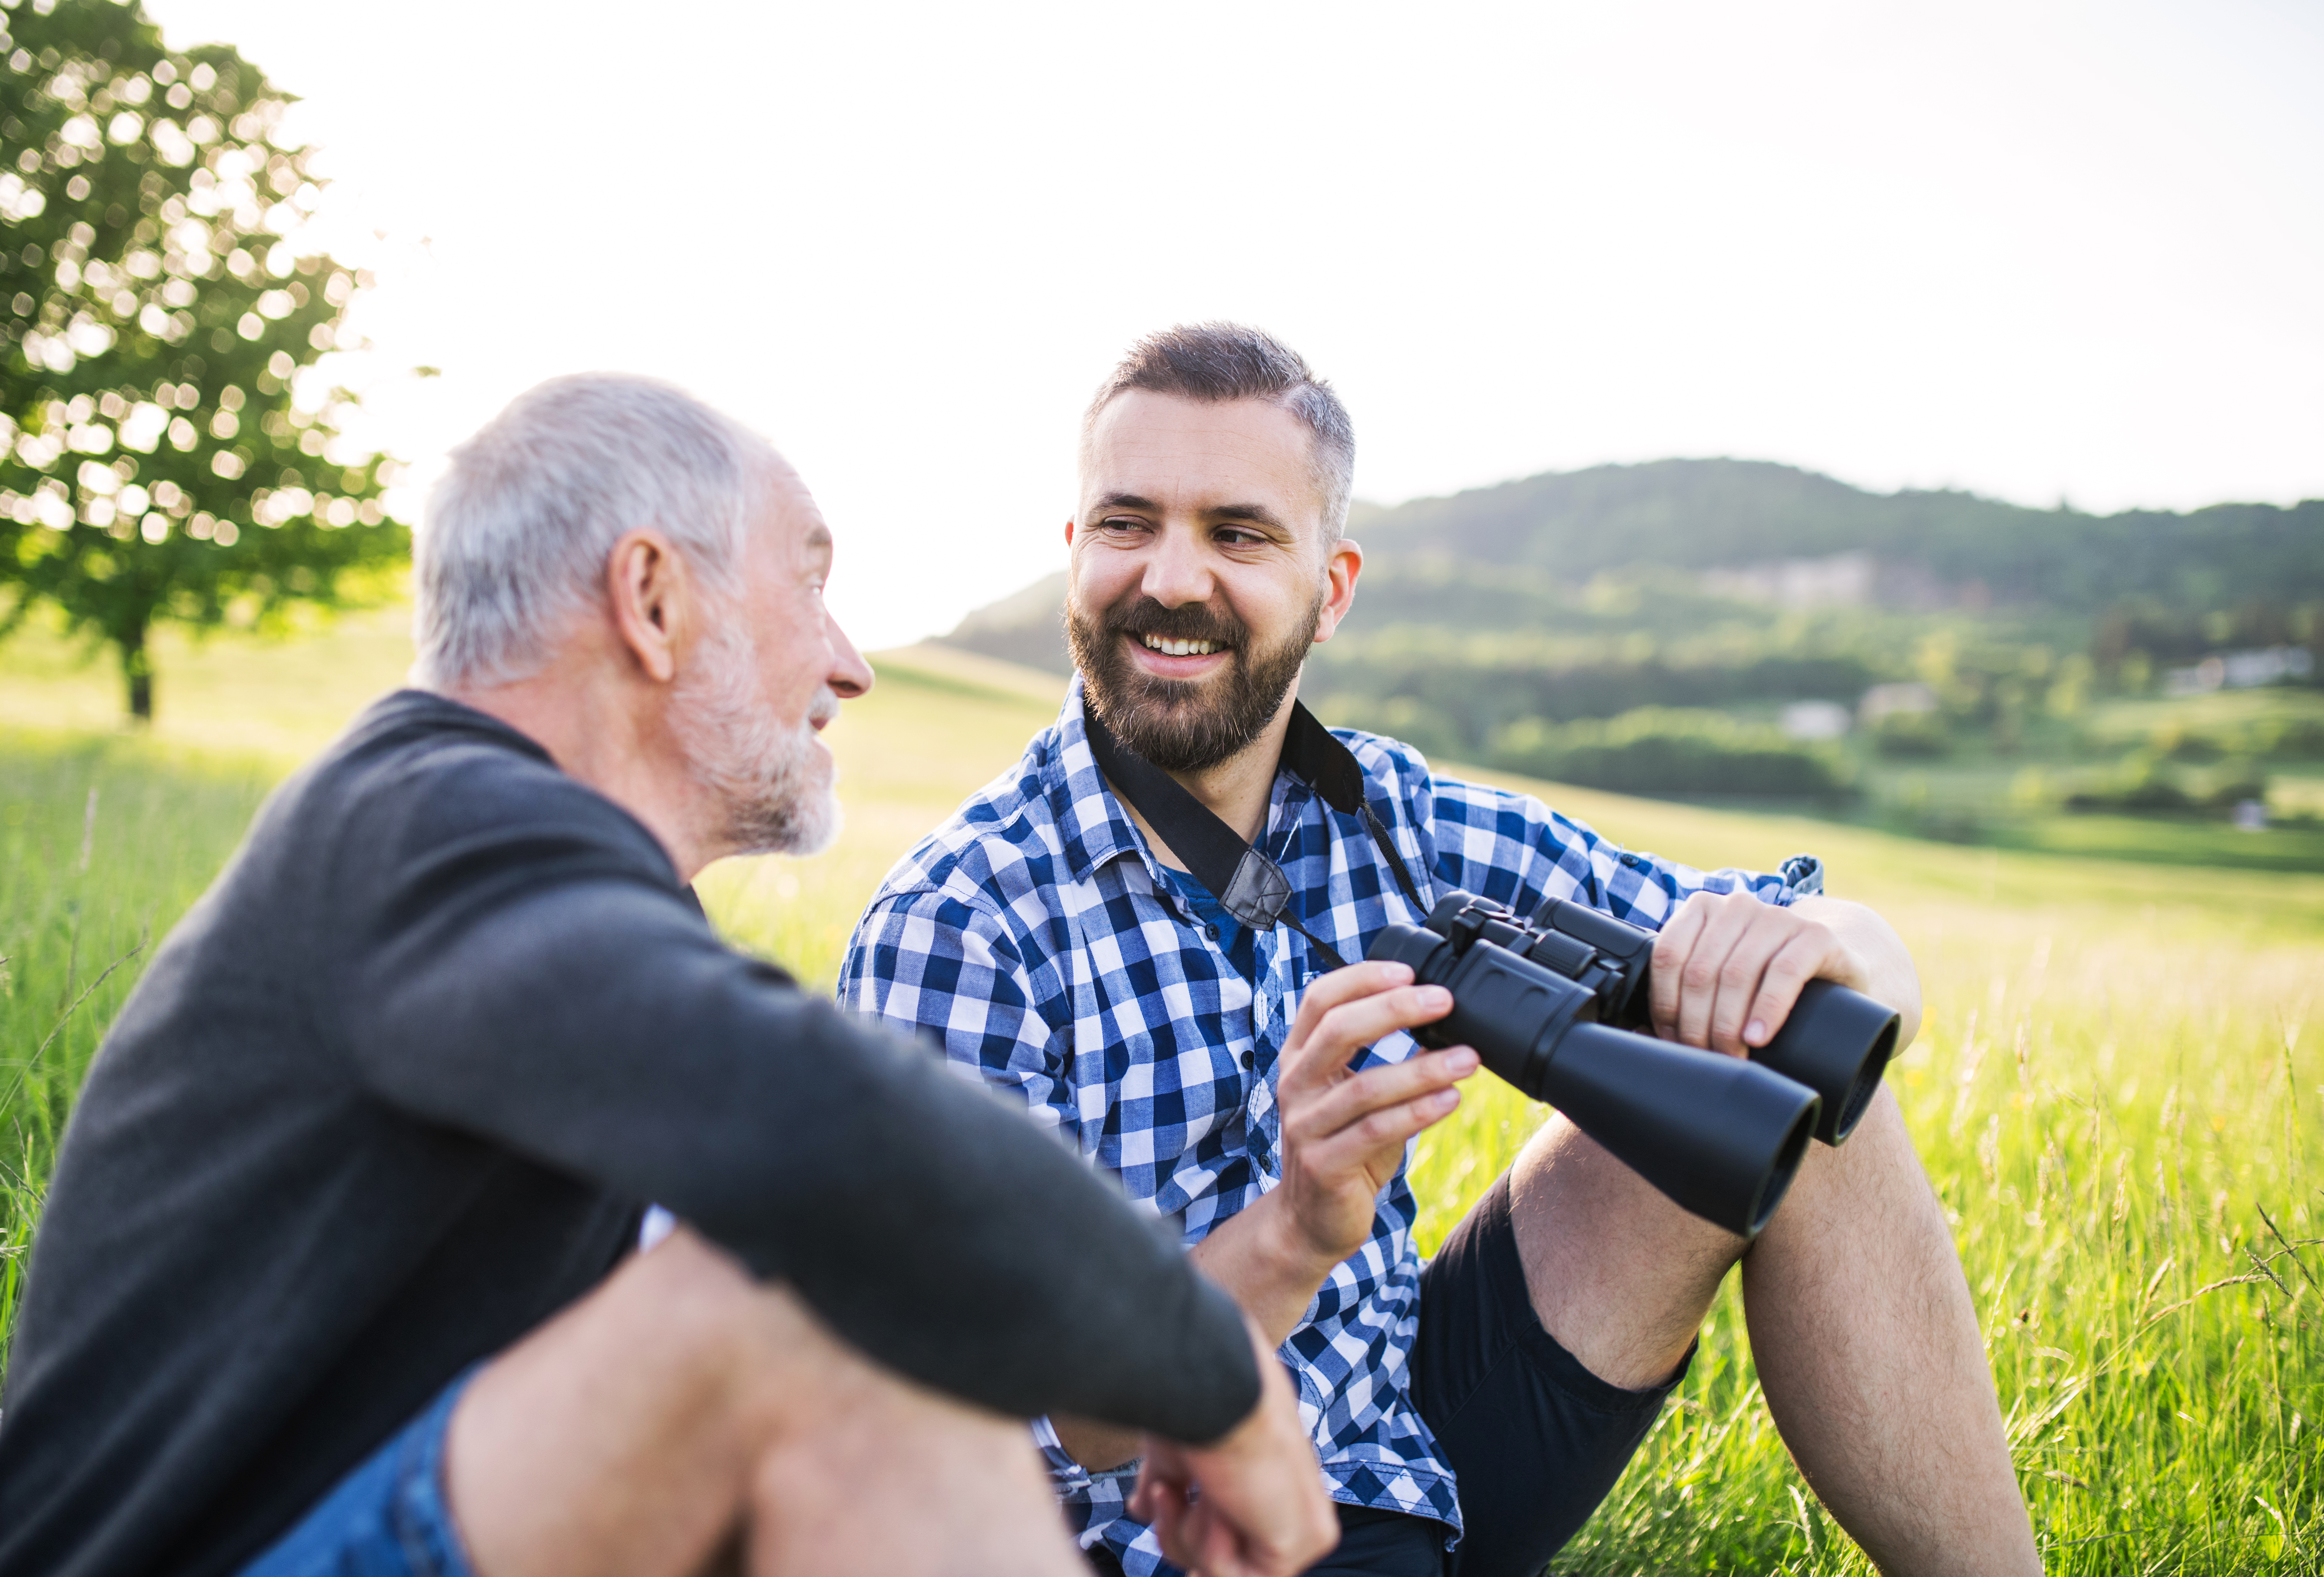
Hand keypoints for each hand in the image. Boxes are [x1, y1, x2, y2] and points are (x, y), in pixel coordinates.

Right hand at [1129, 1318, 1338, 1576]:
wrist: (1209, 1392)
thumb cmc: (1193, 1406)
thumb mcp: (1176, 1456)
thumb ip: (1171, 1487)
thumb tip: (1142, 1509)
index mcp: (1270, 1479)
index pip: (1239, 1534)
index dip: (1195, 1539)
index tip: (1170, 1523)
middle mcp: (1293, 1503)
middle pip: (1224, 1559)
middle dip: (1181, 1533)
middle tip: (1168, 1493)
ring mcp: (1301, 1527)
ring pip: (1222, 1571)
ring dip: (1192, 1533)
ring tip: (1198, 1489)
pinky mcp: (1298, 1544)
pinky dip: (1209, 1546)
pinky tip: (1216, 1502)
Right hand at [1270, 959, 1474, 1274]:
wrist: (1311, 1221)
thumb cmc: (1343, 1149)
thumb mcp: (1356, 1097)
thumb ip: (1385, 1062)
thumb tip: (1442, 1023)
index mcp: (1299, 1058)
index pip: (1320, 1000)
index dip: (1362, 978)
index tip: (1409, 971)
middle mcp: (1294, 1086)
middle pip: (1338, 1031)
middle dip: (1395, 1009)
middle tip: (1444, 1001)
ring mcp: (1305, 1127)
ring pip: (1365, 1086)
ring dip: (1423, 1068)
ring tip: (1468, 1059)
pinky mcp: (1324, 1165)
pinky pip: (1376, 1131)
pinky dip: (1418, 1113)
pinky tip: (1450, 1100)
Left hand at [1648, 891, 1869, 1056]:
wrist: (1833, 969)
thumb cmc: (1764, 980)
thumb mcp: (1721, 977)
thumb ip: (1686, 992)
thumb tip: (1641, 1033)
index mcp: (1704, 909)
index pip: (1668, 954)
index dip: (1664, 1003)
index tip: (1671, 1039)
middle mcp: (1738, 906)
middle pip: (1700, 971)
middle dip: (1696, 1023)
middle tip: (1704, 1057)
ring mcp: (1779, 916)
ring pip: (1737, 973)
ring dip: (1728, 1024)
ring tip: (1730, 1056)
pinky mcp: (1817, 936)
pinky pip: (1784, 973)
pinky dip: (1767, 1010)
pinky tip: (1759, 1037)